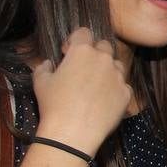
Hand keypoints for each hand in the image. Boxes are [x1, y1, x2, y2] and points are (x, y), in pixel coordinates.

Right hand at [32, 28, 132, 154]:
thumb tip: (48, 63)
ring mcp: (118, 76)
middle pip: (104, 46)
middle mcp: (103, 59)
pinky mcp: (126, 93)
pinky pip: (123, 86)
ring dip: (107, 70)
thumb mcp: (40, 83)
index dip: (75, 41)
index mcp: (82, 51)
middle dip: (94, 53)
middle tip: (83, 69)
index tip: (67, 52)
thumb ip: (43, 68)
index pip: (83, 32)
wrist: (72, 133)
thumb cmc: (53, 105)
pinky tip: (104, 101)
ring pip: (116, 65)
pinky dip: (115, 90)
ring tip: (95, 86)